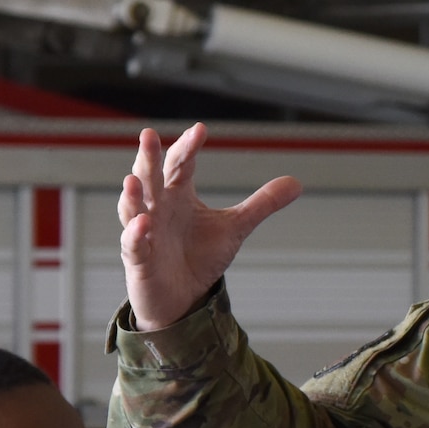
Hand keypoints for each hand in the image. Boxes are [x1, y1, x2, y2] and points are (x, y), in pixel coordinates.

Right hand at [117, 123, 301, 330]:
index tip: (200, 130)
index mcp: (178, 195)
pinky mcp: (140, 260)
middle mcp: (158, 209)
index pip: (180, 164)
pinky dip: (136, 235)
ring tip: (133, 179)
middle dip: (149, 158)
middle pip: (151, 178)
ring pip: (133, 209)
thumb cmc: (200, 256)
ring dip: (132, 195)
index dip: (188, 147)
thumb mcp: (235, 226)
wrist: (183, 297)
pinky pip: (134, 245)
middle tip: (149, 134)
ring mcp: (146, 233)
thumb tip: (297, 182)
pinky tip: (143, 224)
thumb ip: (262, 203)